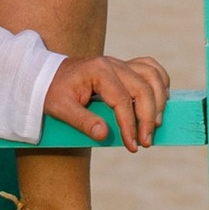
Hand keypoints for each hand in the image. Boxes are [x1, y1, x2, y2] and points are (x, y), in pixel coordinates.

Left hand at [44, 53, 169, 151]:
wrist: (47, 75)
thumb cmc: (53, 92)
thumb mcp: (60, 108)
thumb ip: (82, 121)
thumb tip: (104, 134)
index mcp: (98, 71)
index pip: (122, 100)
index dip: (130, 125)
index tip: (133, 145)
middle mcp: (113, 63)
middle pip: (142, 88)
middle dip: (148, 117)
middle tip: (146, 141)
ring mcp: (120, 63)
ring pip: (152, 76)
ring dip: (159, 100)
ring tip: (156, 124)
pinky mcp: (124, 67)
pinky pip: (151, 68)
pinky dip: (161, 82)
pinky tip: (161, 101)